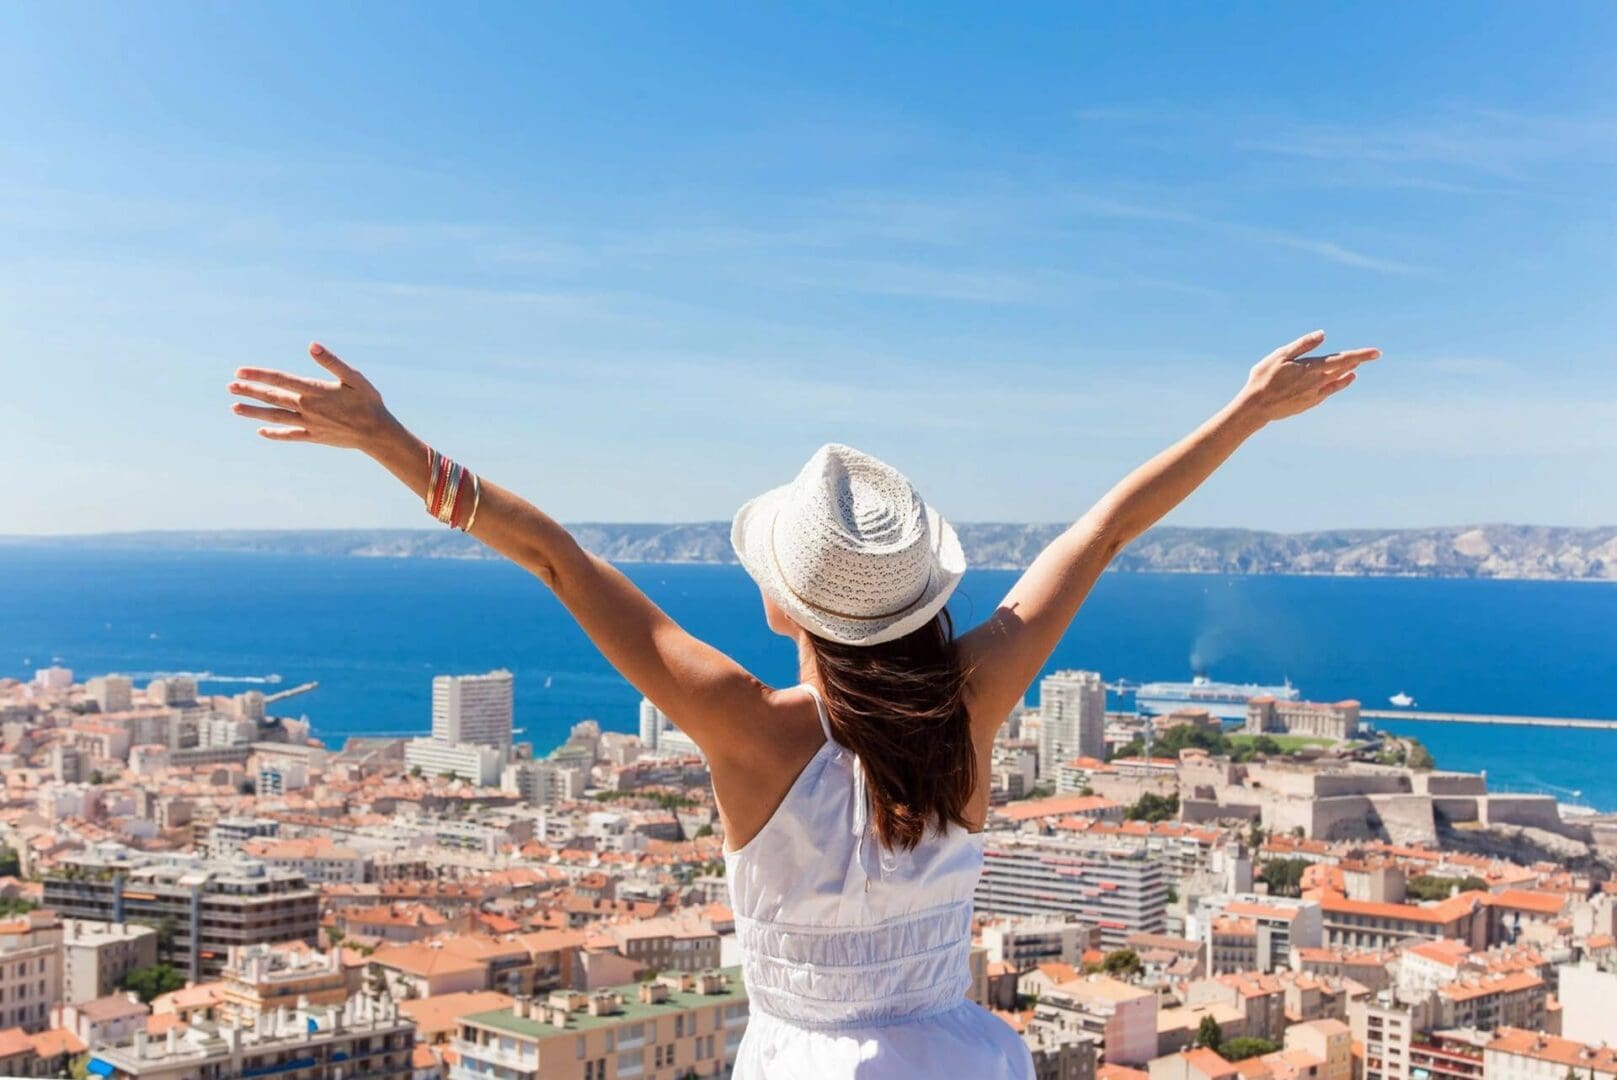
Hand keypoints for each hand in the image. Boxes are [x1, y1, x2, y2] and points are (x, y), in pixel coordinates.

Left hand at [228, 343, 400, 450]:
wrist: (377, 433)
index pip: (280, 380)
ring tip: (234, 408)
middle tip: (230, 387)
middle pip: (272, 398)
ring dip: (254, 413)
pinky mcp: (313, 437)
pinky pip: (289, 435)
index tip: (239, 372)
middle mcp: (307, 408)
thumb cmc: (368, 401)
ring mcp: (308, 424)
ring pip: (275, 417)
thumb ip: (332, 362)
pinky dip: (274, 434)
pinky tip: (261, 431)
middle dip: (250, 392)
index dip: (258, 375)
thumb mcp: (354, 377)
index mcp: (314, 390)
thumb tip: (312, 346)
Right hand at [1234, 330, 1379, 423]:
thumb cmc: (1264, 378)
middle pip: (1343, 369)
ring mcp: (1315, 395)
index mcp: (1312, 368)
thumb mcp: (1280, 356)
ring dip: (1347, 373)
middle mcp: (1317, 382)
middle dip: (1357, 362)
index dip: (1361, 355)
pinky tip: (1342, 382)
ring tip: (1355, 368)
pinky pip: (1329, 392)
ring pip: (1337, 382)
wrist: (1256, 408)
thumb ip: (1302, 345)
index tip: (1377, 352)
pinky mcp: (1309, 403)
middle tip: (1371, 356)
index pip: (1343, 359)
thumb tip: (1322, 334)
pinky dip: (1338, 385)